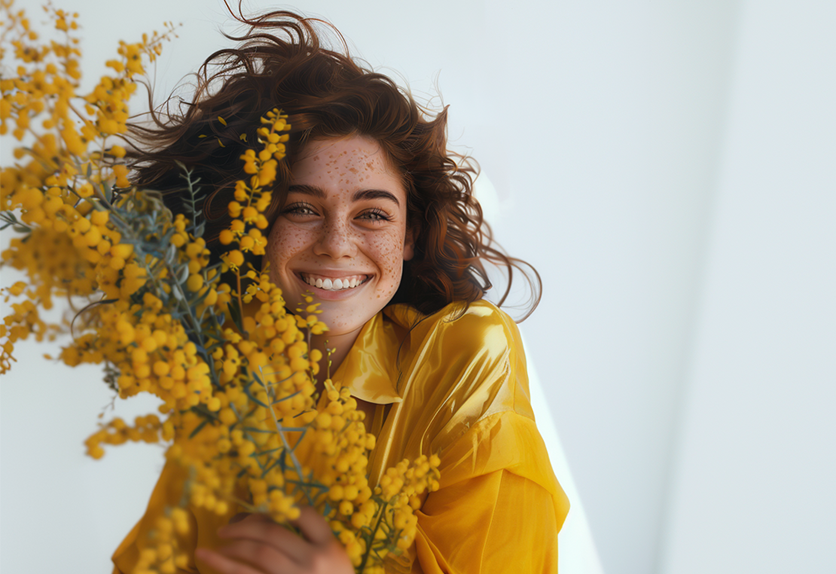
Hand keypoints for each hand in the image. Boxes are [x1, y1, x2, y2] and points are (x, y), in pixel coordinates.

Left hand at [195, 507, 353, 573]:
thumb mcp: (332, 560)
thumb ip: (310, 541)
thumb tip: (265, 519)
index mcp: (328, 547)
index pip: (305, 514)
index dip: (281, 509)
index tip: (262, 513)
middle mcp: (313, 560)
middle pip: (274, 532)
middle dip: (245, 525)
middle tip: (226, 528)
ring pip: (258, 552)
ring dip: (233, 543)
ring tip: (219, 542)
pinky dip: (224, 564)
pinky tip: (206, 556)